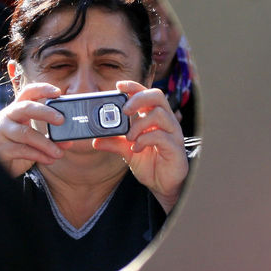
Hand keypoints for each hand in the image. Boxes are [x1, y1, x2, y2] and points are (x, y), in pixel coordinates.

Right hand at [0, 83, 65, 176]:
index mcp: (16, 110)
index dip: (42, 89)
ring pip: (26, 133)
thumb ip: (49, 138)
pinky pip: (23, 150)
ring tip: (59, 153)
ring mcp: (1, 132)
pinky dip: (39, 155)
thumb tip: (68, 141)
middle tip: (62, 120)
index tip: (58, 92)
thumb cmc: (15, 149)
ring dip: (46, 143)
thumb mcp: (33, 141)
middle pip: (26, 107)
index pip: (27, 92)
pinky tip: (49, 159)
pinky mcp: (0, 148)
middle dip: (46, 112)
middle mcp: (7, 117)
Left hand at [93, 80, 188, 212]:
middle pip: (157, 96)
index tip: (118, 86)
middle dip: (138, 99)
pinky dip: (145, 139)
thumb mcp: (127, 152)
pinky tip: (137, 148)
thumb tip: (95, 140)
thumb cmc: (150, 163)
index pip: (146, 94)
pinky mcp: (175, 147)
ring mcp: (172, 133)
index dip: (134, 86)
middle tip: (124, 110)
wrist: (162, 184)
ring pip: (159, 114)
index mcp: (154, 118)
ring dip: (139, 124)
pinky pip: (161, 136)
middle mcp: (165, 122)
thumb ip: (114, 143)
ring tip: (129, 137)